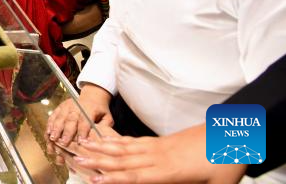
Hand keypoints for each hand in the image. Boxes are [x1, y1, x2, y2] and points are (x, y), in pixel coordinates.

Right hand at [46, 84, 113, 152]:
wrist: (92, 96)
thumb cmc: (100, 110)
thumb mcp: (107, 117)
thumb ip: (105, 127)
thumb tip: (102, 139)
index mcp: (89, 109)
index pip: (85, 120)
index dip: (82, 131)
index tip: (81, 141)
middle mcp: (76, 107)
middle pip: (71, 120)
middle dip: (66, 132)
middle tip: (63, 143)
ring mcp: (66, 106)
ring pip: (60, 118)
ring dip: (56, 129)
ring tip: (53, 139)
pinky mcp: (60, 107)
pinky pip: (53, 116)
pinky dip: (50, 124)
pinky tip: (48, 132)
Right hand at [68, 126, 245, 183]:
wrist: (235, 132)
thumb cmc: (227, 161)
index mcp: (169, 170)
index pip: (134, 176)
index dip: (112, 178)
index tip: (93, 178)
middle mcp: (159, 156)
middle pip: (122, 158)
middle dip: (98, 159)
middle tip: (76, 157)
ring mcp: (159, 146)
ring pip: (125, 147)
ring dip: (103, 146)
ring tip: (84, 143)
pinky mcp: (163, 141)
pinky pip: (135, 141)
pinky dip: (119, 140)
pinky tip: (110, 140)